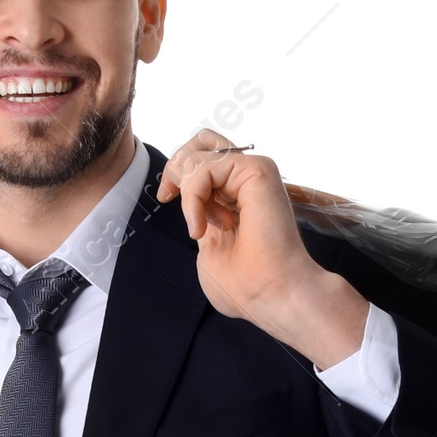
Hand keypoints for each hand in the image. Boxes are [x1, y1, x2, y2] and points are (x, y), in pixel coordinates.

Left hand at [157, 129, 367, 369]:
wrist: (271, 295)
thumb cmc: (245, 285)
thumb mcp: (208, 247)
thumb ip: (201, 217)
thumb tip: (190, 199)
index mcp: (238, 197)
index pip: (203, 158)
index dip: (178, 170)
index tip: (166, 197)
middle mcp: (247, 181)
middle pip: (201, 141)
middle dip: (177, 167)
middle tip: (171, 197)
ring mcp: (254, 173)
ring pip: (200, 153)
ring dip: (188, 193)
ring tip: (202, 227)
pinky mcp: (257, 170)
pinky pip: (205, 168)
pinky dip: (193, 198)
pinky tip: (202, 227)